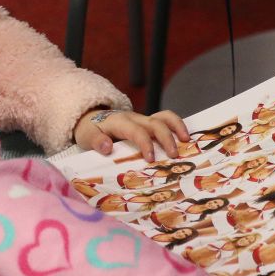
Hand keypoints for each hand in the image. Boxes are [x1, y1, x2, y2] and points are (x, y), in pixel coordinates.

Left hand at [73, 108, 189, 160]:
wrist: (91, 119)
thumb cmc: (91, 131)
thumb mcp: (87, 137)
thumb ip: (97, 142)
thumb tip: (108, 147)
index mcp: (119, 122)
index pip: (136, 130)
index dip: (145, 143)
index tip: (151, 159)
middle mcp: (134, 118)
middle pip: (155, 123)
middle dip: (166, 138)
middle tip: (173, 156)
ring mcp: (143, 119)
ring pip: (164, 117)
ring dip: (177, 127)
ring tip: (186, 141)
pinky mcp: (148, 122)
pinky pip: (165, 119)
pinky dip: (177, 126)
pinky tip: (185, 139)